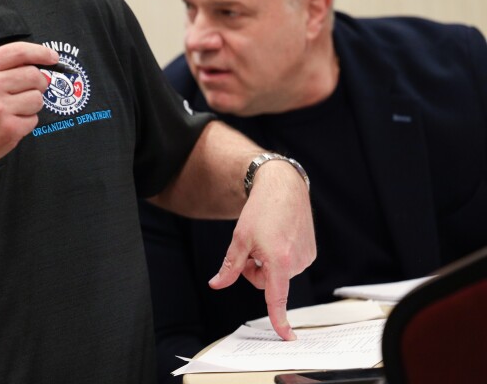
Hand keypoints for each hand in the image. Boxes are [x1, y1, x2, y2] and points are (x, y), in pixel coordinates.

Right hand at [0, 41, 55, 172]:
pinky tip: (9, 124)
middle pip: (34, 75)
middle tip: (29, 91)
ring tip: (12, 111)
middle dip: (38, 84)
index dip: (41, 52)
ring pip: (37, 98)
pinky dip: (26, 122)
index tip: (52, 57)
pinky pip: (34, 119)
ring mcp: (0, 108)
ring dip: (31, 105)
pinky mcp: (10, 128)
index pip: (18, 51)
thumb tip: (33, 63)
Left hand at [208, 160, 315, 339]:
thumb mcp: (239, 239)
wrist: (283, 187)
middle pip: (267, 283)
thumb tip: (216, 284)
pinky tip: (278, 236)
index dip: (280, 320)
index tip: (286, 337)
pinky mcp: (310, 252)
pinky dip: (279, 256)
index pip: (277, 298)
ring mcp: (306, 257)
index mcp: (279, 261)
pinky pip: (288, 265)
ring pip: (277, 274)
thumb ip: (229, 267)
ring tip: (267, 237)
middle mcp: (297, 262)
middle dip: (255, 270)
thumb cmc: (260, 211)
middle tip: (251, 248)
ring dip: (267, 262)